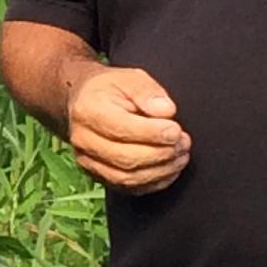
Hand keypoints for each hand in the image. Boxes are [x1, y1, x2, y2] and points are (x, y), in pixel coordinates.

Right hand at [65, 64, 190, 193]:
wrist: (84, 101)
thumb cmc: (109, 89)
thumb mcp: (129, 78)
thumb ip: (147, 91)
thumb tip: (166, 111)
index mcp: (88, 111)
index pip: (122, 129)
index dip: (153, 133)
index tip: (176, 130)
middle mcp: (83, 140)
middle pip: (126, 158)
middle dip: (161, 154)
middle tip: (183, 143)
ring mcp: (88, 161)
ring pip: (127, 178)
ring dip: (160, 171)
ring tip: (180, 156)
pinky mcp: (97, 175)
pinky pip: (128, 188)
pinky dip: (154, 183)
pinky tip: (170, 170)